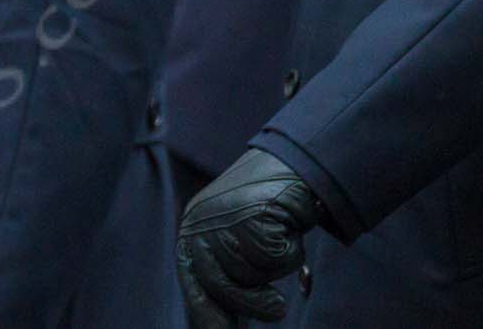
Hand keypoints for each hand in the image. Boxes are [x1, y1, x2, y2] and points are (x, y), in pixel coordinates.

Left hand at [176, 148, 321, 327]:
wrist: (289, 169)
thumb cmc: (265, 211)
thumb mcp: (235, 241)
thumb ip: (225, 276)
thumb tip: (223, 325)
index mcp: (192, 231)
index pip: (193, 283)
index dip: (207, 315)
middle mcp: (200, 224)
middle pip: (220, 287)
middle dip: (251, 303)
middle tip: (278, 309)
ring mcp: (223, 220)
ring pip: (252, 276)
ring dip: (274, 268)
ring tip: (277, 238)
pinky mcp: (253, 218)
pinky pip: (277, 261)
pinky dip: (290, 252)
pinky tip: (287, 228)